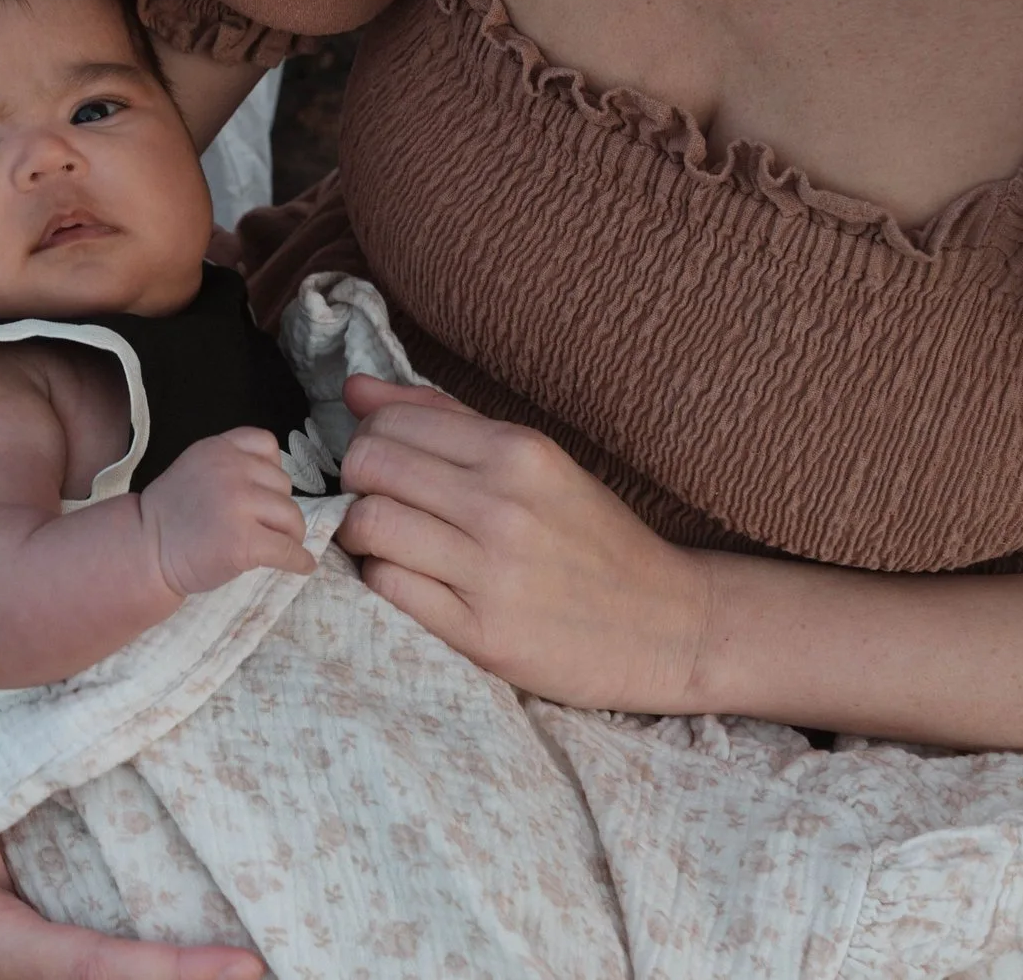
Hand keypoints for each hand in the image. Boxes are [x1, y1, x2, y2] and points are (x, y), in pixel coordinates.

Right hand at [0, 794, 264, 979]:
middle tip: (266, 971)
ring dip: (166, 978)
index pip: (82, 969)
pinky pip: (80, 972)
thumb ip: (31, 778)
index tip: (243, 964)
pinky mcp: (12, 958)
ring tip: (248, 967)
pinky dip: (139, 969)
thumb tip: (115, 740)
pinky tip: (206, 958)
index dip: (166, 974)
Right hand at [138, 428, 315, 596]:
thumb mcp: (196, 469)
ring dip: (290, 534)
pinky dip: (299, 561)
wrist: (144, 551)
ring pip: (291, 516)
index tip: (264, 492)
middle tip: (263, 526)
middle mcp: (231, 469)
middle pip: (284, 485)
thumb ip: (231, 465)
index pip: (267, 444)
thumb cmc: (172, 516)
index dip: (272, 470)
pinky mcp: (244, 541)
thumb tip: (277, 485)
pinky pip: (288, 550)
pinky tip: (301, 566)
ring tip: (278, 546)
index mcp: (218, 448)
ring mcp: (238, 504)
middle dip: (278, 507)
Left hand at [334, 376, 713, 713]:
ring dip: (360, 534)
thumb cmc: (592, 537)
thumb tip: (355, 389)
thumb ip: (443, 418)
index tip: (383, 465)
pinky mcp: (482, 633)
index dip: (369, 441)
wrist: (667, 625)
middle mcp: (503, 505)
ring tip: (385, 544)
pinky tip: (408, 581)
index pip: (390, 422)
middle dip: (356, 483)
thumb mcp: (534, 462)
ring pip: (368, 526)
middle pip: (369, 467)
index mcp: (519, 451)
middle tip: (376, 502)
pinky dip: (381, 581)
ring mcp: (492, 572)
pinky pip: (388, 588)